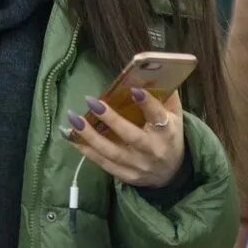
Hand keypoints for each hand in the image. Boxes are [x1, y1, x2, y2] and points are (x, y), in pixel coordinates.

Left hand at [65, 88, 183, 187]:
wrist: (172, 172)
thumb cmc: (170, 136)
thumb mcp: (175, 116)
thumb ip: (166, 96)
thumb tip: (150, 72)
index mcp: (168, 132)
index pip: (158, 117)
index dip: (147, 103)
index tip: (133, 89)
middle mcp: (153, 150)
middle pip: (131, 135)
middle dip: (111, 119)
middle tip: (91, 101)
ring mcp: (138, 165)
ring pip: (112, 152)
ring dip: (90, 136)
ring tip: (73, 119)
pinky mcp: (126, 175)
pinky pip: (104, 164)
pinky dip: (87, 151)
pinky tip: (72, 137)